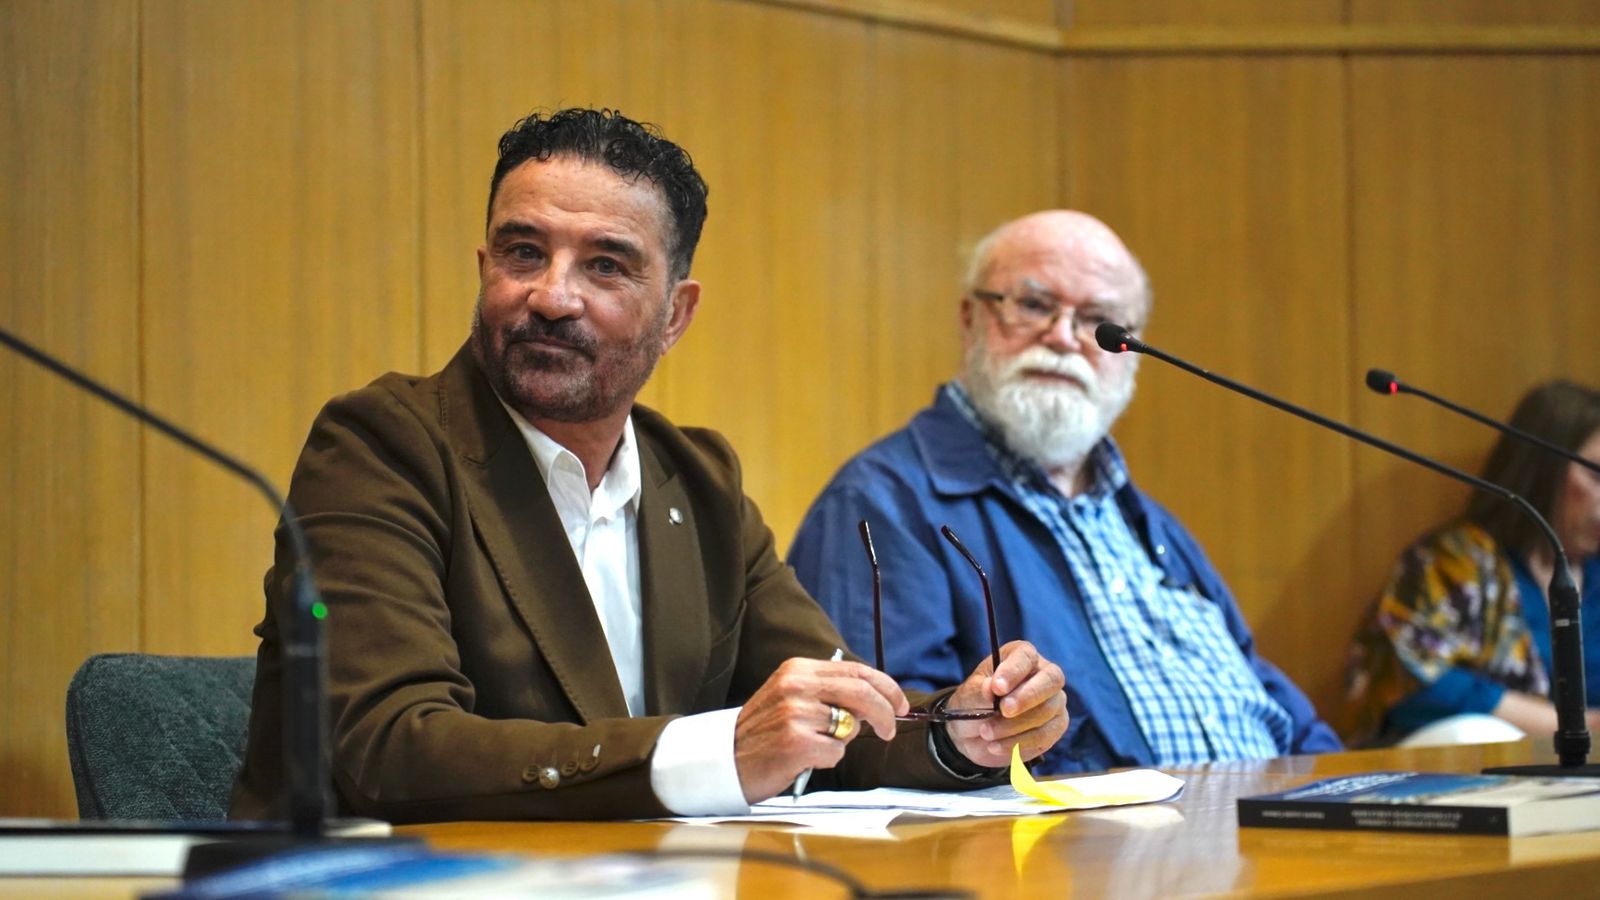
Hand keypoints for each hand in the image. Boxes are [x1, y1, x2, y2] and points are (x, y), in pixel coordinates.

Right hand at [734, 656, 908, 802]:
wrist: (725, 760)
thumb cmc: (764, 733)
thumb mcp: (791, 698)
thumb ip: (830, 693)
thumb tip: (875, 701)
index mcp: (797, 669)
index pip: (856, 670)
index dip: (887, 686)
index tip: (900, 703)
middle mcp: (796, 685)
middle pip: (862, 692)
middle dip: (886, 712)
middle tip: (890, 729)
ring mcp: (795, 714)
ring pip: (849, 728)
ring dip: (840, 742)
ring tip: (814, 745)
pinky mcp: (796, 743)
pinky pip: (835, 753)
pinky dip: (826, 760)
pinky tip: (803, 758)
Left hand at [944, 640, 1066, 767]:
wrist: (974, 734)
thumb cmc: (973, 704)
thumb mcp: (968, 695)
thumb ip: (980, 690)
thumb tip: (992, 687)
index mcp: (1020, 657)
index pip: (1026, 656)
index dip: (1014, 671)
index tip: (997, 688)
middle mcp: (1043, 675)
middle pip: (1051, 680)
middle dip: (1026, 697)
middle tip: (1004, 710)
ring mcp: (1054, 701)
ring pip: (1047, 711)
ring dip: (1014, 726)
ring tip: (986, 733)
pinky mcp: (1055, 726)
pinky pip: (1045, 735)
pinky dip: (1019, 743)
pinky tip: (995, 746)